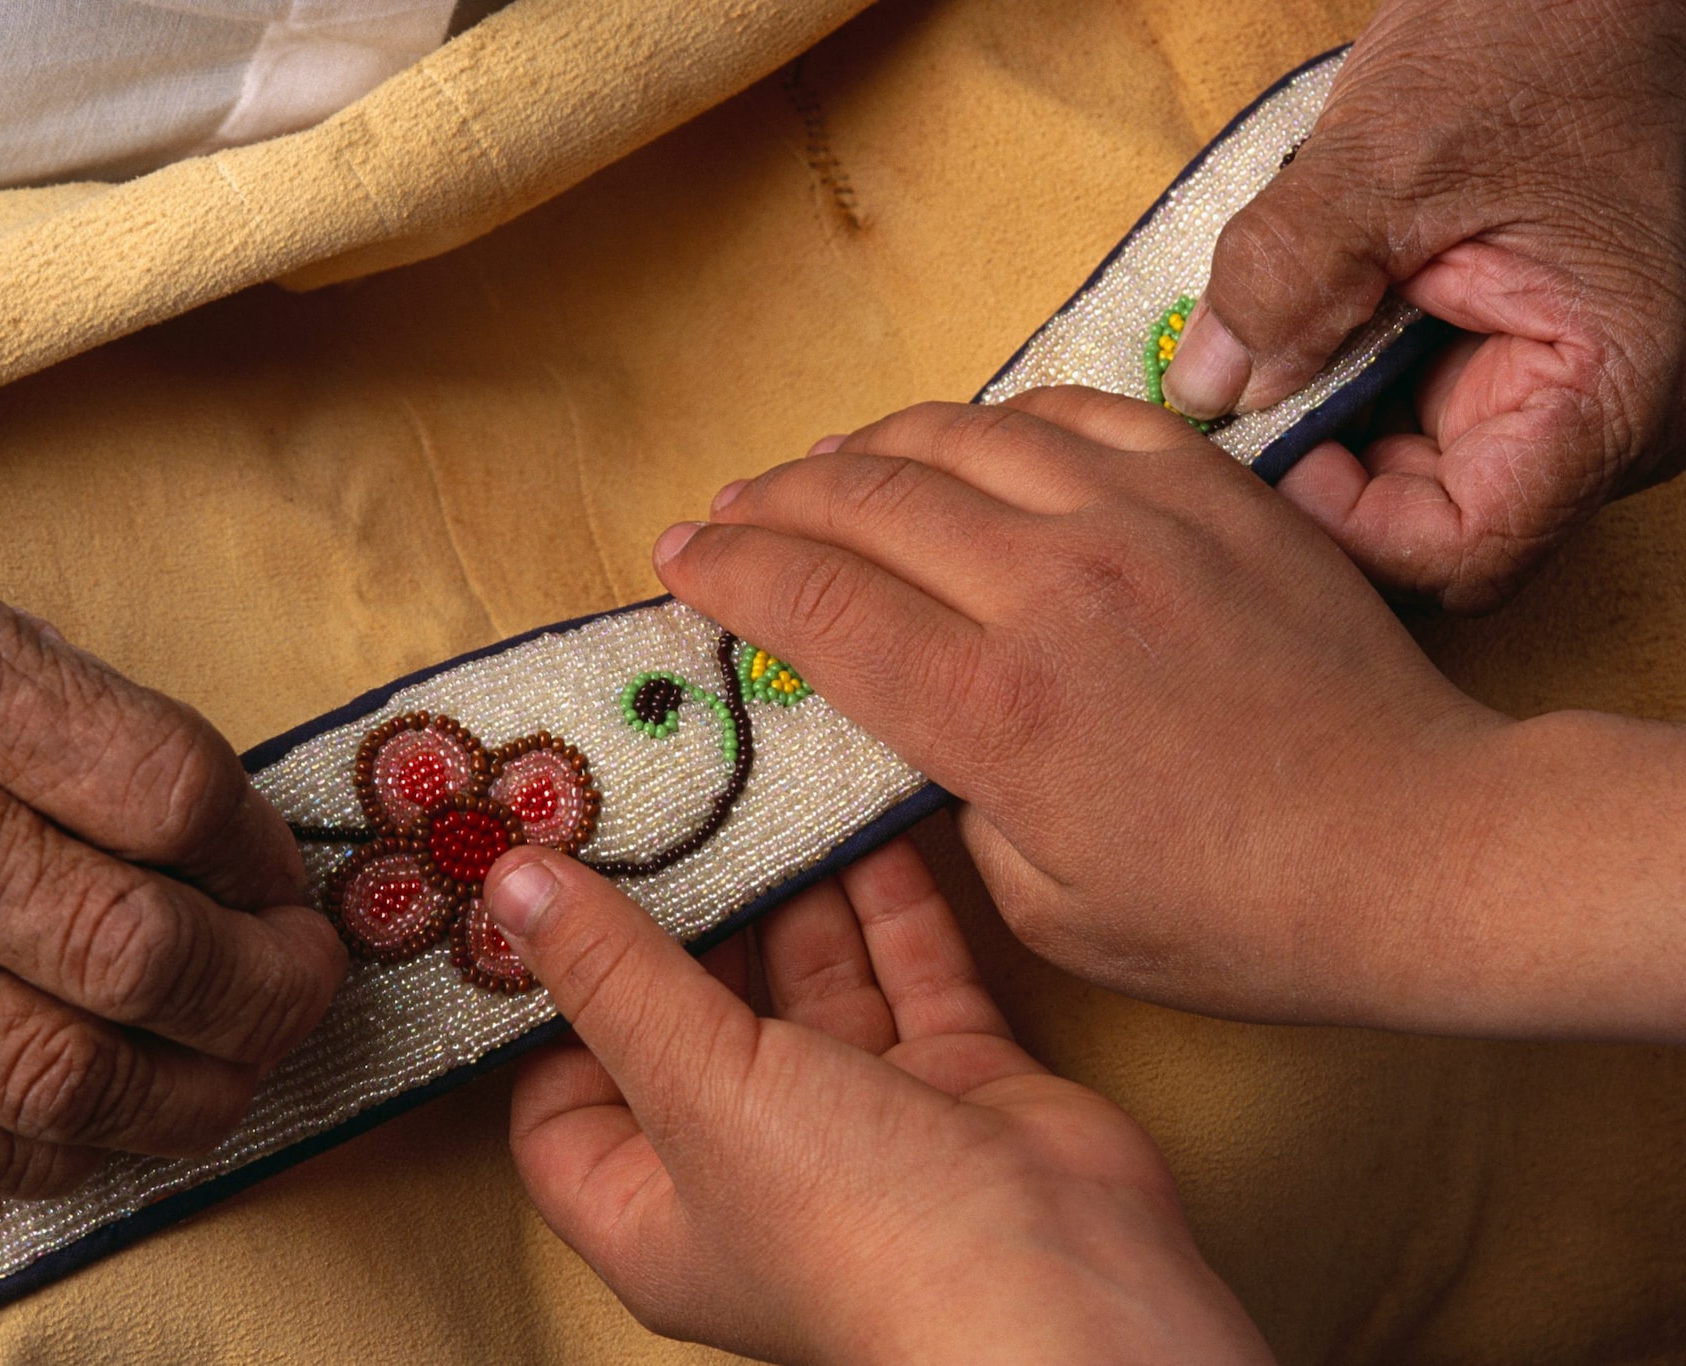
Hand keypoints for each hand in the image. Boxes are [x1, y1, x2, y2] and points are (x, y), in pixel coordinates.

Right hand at [0, 495, 345, 1195]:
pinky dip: (69, 1148)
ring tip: (239, 1069)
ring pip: (59, 1074)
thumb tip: (240, 866)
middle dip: (263, 992)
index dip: (262, 855)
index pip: (167, 790)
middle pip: (131, 950)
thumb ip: (96, 735)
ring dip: (193, 1093)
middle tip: (302, 985)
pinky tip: (118, 1117)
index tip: (283, 882)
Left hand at [494, 838, 1272, 1365]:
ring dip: (787, 895)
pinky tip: (857, 816)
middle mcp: (751, 1166)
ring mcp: (860, 1123)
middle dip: (681, 921)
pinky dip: (887, 900)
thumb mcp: (698, 1086)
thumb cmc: (857, 1225)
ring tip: (751, 789)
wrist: (1065, 1288)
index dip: (550, 1007)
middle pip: (691, 1022)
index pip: (564, 1102)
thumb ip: (612, 977)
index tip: (544, 893)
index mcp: (656, 1206)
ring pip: (806, 984)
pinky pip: (908, 970)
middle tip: (653, 806)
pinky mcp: (953, 1080)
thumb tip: (510, 886)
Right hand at [654, 394, 1538, 1031]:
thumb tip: (915, 710)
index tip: (676, 556)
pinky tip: (969, 444)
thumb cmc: (1233, 915)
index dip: (728, 571)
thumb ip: (954, 794)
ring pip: (956, 434)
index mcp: (996, 710)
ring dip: (864, 447)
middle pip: (863, 499)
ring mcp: (1137, 519)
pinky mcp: (1211, 488)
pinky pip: (1072, 411)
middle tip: (727, 511)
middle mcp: (1050, 587)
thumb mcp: (1047, 906)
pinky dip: (995, 421)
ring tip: (821, 469)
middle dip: (771, 500)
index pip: (814, 604)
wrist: (1422, 849)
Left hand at [1161, 0, 1685, 610]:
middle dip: (1320, 486)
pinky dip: (1339, 396)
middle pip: (1429, 533)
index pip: (1463, 551)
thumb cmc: (1542, 43)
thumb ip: (1290, 275)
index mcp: (1612, 389)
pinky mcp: (1509, 367)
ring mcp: (1553, 398)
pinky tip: (1300, 339)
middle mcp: (1600, 420)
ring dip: (1321, 438)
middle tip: (1231, 421)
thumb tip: (1207, 391)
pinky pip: (1408, 425)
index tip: (1268, 457)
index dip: (1348, 529)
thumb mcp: (1396, 149)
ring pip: (1408, 485)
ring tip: (1265, 359)